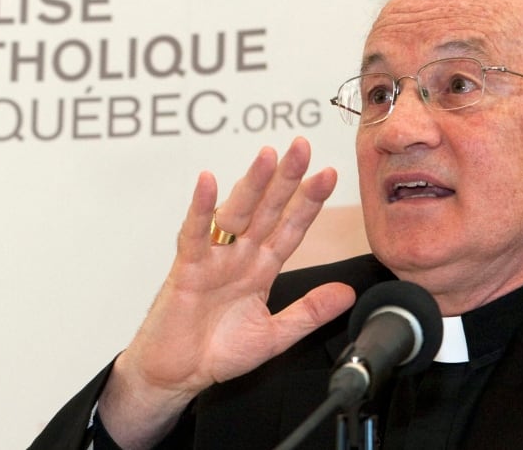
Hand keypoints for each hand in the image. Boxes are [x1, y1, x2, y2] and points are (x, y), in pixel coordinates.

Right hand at [98, 137, 355, 448]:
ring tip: (269, 156)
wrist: (176, 376)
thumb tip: (346, 294)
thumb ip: (308, 313)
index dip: (308, 202)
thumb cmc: (215, 353)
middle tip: (302, 147)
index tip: (329, 174)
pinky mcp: (186, 269)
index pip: (289, 228)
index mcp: (259, 268)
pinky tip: (207, 183)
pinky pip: (194, 234)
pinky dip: (199, 209)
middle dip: (285, 179)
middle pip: (266, 210)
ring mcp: (213, 259)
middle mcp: (238, 256)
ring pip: (235, 214)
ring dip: (251, 184)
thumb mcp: (274, 336)